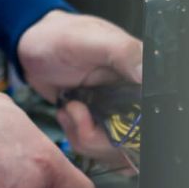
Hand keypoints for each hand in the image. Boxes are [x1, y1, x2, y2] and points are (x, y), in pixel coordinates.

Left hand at [16, 11, 143, 162]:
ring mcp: (118, 114)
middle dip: (101, 138)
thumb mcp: (92, 40)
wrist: (33, 48)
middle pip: (136, 141)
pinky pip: (98, 151)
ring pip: (117, 151)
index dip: (136, 127)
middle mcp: (135, 97)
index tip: (111, 123)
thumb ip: (124, 52)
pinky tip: (67, 115)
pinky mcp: (101, 126)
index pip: (155, 111)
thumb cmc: (62, 36)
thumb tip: (148, 72)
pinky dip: (79, 139)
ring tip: (69, 109)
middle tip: (76, 110)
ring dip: (85, 138)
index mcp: (141, 74)